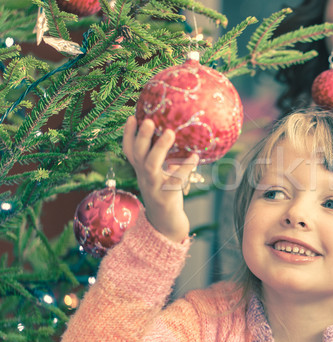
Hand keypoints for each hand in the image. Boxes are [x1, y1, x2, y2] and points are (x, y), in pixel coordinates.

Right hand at [122, 116, 198, 242]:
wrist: (166, 225)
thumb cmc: (166, 194)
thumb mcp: (162, 174)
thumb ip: (165, 158)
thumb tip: (176, 134)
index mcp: (142, 170)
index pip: (129, 150)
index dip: (128, 134)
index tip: (132, 116)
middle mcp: (144, 177)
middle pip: (137, 154)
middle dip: (143, 136)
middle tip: (150, 120)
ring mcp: (154, 187)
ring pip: (151, 166)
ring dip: (159, 148)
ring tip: (170, 132)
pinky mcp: (166, 198)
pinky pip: (175, 180)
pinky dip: (185, 167)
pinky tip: (195, 156)